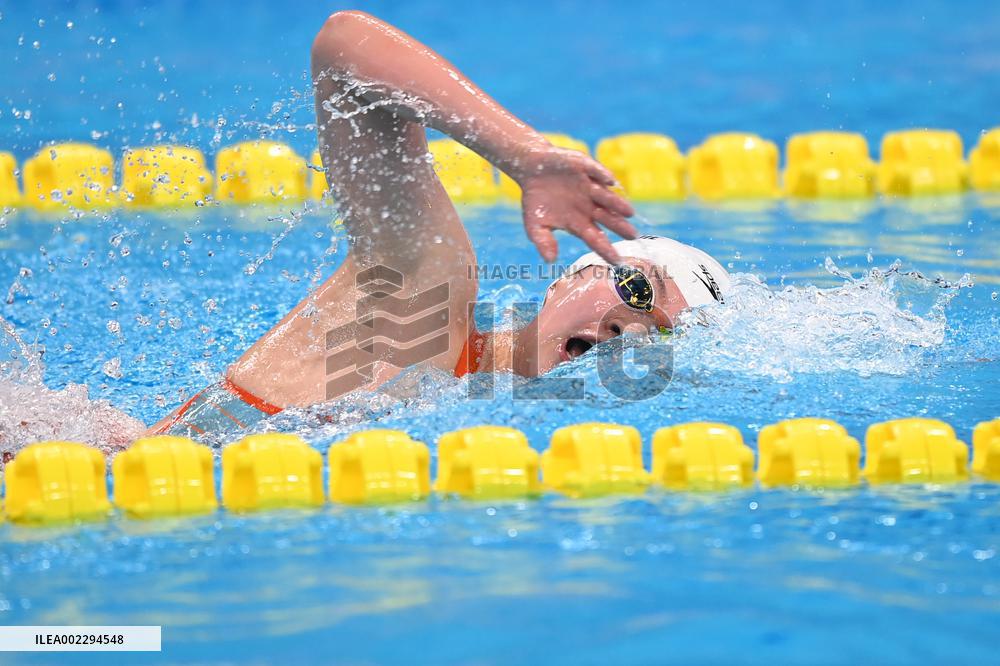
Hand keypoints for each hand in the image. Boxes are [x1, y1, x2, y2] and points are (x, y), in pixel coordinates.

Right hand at [516, 145, 636, 263]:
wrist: (531, 169)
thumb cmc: (536, 200)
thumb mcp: (534, 225)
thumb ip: (543, 242)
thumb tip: (550, 260)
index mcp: (579, 222)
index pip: (595, 238)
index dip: (605, 250)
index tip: (617, 262)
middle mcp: (588, 205)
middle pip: (607, 218)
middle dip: (620, 226)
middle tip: (633, 236)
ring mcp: (588, 186)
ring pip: (605, 197)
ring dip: (617, 204)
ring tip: (629, 213)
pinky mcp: (585, 167)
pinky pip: (595, 171)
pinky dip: (603, 175)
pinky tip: (611, 181)